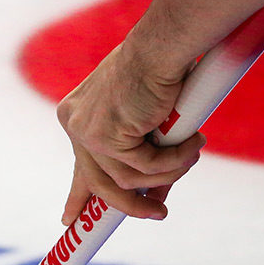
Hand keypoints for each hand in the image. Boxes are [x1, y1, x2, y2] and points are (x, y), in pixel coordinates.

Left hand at [55, 43, 206, 225]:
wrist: (162, 44)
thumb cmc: (159, 68)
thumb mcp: (142, 113)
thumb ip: (140, 147)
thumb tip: (154, 192)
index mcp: (75, 115)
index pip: (78, 164)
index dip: (77, 196)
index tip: (70, 220)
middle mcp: (74, 124)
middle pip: (97, 183)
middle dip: (129, 205)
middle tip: (157, 214)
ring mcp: (88, 133)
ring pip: (127, 179)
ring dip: (167, 173)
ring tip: (192, 156)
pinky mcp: (108, 138)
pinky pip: (146, 167)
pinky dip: (173, 160)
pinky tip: (193, 143)